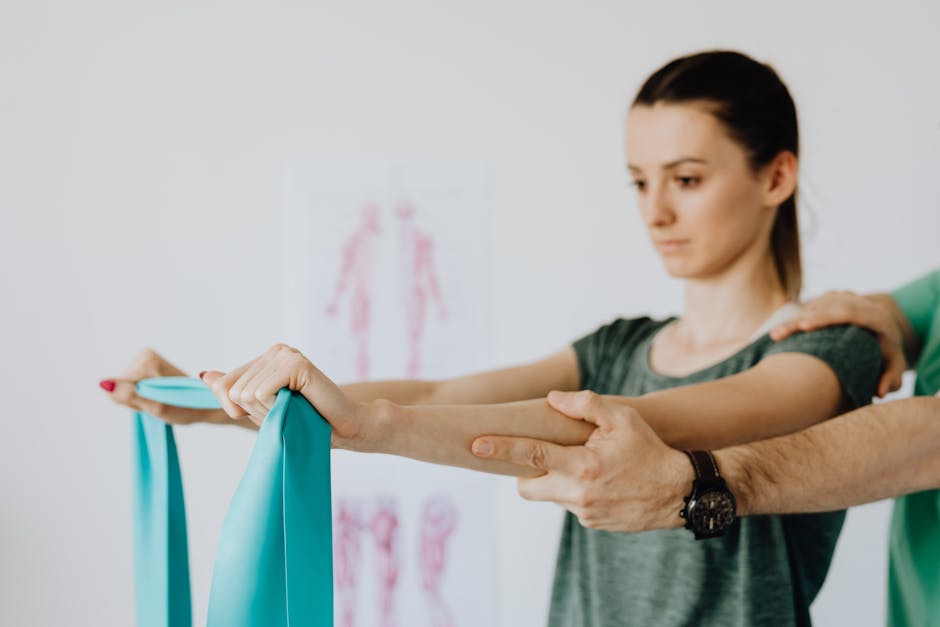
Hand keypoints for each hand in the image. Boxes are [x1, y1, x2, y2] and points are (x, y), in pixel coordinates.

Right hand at [100, 348, 235, 425]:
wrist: (205, 404)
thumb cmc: (185, 407)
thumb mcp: (155, 405)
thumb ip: (128, 395)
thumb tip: (103, 384)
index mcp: (147, 359)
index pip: (120, 388)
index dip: (134, 402)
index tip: (155, 402)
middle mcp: (145, 355)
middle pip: (122, 386)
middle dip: (137, 400)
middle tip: (159, 403)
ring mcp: (146, 360)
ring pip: (126, 388)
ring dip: (140, 400)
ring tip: (160, 400)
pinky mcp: (146, 368)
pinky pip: (131, 388)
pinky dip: (142, 397)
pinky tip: (157, 397)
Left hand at [200, 343, 370, 445]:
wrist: (344, 428)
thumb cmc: (306, 421)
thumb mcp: (261, 409)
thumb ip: (233, 391)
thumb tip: (205, 375)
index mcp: (266, 358)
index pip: (226, 385)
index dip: (240, 409)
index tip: (272, 412)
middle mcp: (275, 351)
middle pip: (233, 390)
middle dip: (255, 412)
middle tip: (287, 412)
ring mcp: (286, 354)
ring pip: (245, 393)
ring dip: (267, 411)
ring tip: (294, 408)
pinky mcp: (296, 363)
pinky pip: (261, 392)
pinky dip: (274, 406)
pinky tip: (298, 403)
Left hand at [470, 391, 690, 532]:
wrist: (680, 493)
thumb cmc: (650, 450)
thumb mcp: (623, 418)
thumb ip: (585, 405)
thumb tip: (552, 400)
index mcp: (584, 465)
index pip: (532, 454)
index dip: (501, 449)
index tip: (476, 444)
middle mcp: (579, 493)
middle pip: (528, 487)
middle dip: (526, 473)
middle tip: (543, 456)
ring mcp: (584, 512)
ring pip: (551, 494)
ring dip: (558, 480)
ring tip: (589, 467)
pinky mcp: (592, 524)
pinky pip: (570, 504)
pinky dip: (576, 491)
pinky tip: (601, 482)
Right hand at [770, 291, 905, 396]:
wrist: (887, 330)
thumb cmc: (888, 354)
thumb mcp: (895, 368)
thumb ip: (891, 380)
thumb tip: (879, 391)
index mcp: (877, 317)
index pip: (848, 312)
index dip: (824, 318)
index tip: (803, 326)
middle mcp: (862, 303)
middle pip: (826, 307)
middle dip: (799, 320)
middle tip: (778, 334)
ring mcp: (847, 298)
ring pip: (816, 305)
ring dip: (793, 319)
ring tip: (776, 336)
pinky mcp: (835, 298)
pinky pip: (813, 304)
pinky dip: (798, 316)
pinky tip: (785, 330)